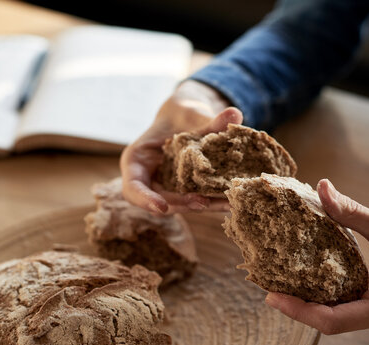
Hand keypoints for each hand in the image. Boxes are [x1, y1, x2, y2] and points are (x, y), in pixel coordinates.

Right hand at [120, 80, 242, 213]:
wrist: (189, 118)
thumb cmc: (181, 114)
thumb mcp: (192, 115)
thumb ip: (211, 120)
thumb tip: (236, 113)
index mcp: (137, 161)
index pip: (133, 187)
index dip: (145, 199)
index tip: (161, 207)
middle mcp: (149, 179)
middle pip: (159, 201)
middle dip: (182, 204)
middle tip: (203, 203)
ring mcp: (167, 188)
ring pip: (181, 204)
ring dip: (203, 206)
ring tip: (226, 204)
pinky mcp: (185, 192)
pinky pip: (196, 199)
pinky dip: (212, 201)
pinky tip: (231, 201)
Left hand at [265, 179, 368, 335]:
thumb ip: (352, 211)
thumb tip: (320, 188)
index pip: (332, 321)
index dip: (299, 311)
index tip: (271, 296)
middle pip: (332, 319)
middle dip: (300, 304)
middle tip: (269, 284)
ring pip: (341, 311)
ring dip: (314, 297)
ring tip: (282, 278)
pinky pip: (351, 302)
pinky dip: (331, 290)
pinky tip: (311, 273)